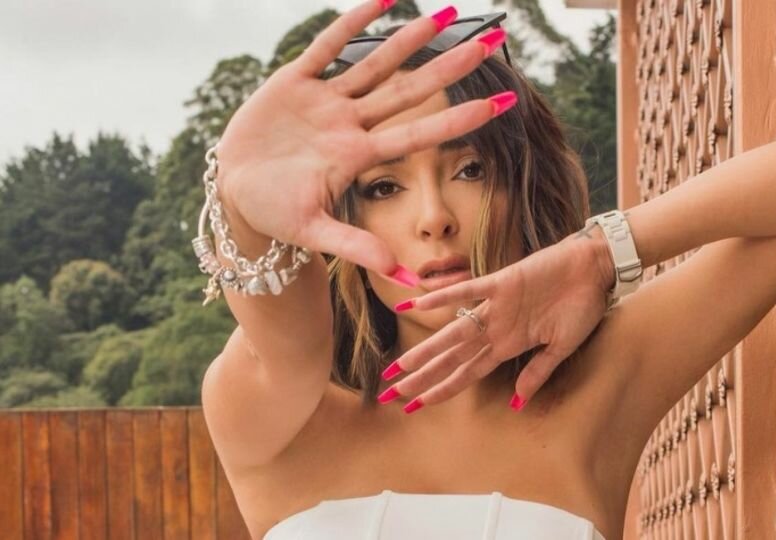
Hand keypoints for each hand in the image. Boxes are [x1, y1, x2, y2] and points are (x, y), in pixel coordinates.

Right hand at [214, 0, 512, 281]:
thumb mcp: (315, 232)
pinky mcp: (293, 83)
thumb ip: (358, 249)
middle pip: (409, 91)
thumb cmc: (276, 215)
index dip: (459, 118)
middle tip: (493, 43)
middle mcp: (350, 124)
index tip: (500, 103)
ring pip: (375, 63)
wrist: (236, 195)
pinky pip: (326, 47)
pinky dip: (352, 24)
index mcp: (358, 156)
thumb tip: (406, 283)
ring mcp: (325, 101)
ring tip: (444, 14)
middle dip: (450, 67)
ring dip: (409, 40)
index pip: (419, 133)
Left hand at [379, 231, 615, 411]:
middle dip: (422, 377)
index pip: (467, 373)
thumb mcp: (561, 347)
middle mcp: (496, 329)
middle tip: (390, 393)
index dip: (441, 389)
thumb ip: (538, 372)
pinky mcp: (503, 282)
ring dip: (427, 349)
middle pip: (452, 358)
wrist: (593, 269)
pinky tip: (417, 303)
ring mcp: (497, 307)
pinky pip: (469, 289)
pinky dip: (444, 296)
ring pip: (454, 332)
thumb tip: (518, 402)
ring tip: (400, 366)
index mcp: (509, 346)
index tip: (416, 405)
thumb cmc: (581, 307)